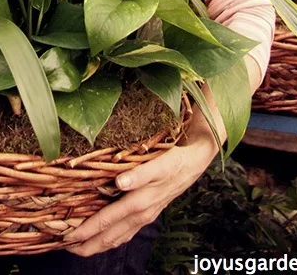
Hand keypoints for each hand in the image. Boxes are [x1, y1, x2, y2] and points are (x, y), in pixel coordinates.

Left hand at [62, 57, 261, 256]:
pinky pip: (134, 223)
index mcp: (191, 152)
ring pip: (135, 221)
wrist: (222, 121)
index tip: (119, 182)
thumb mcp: (204, 86)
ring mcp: (169, 193)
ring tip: (74, 245)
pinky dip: (111, 236)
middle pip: (142, 205)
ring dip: (104, 235)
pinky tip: (86, 245)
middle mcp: (179, 179)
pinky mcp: (160, 199)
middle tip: (79, 230)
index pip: (165, 168)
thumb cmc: (206, 100)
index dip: (144, 177)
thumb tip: (168, 51)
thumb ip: (191, 74)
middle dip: (109, 220)